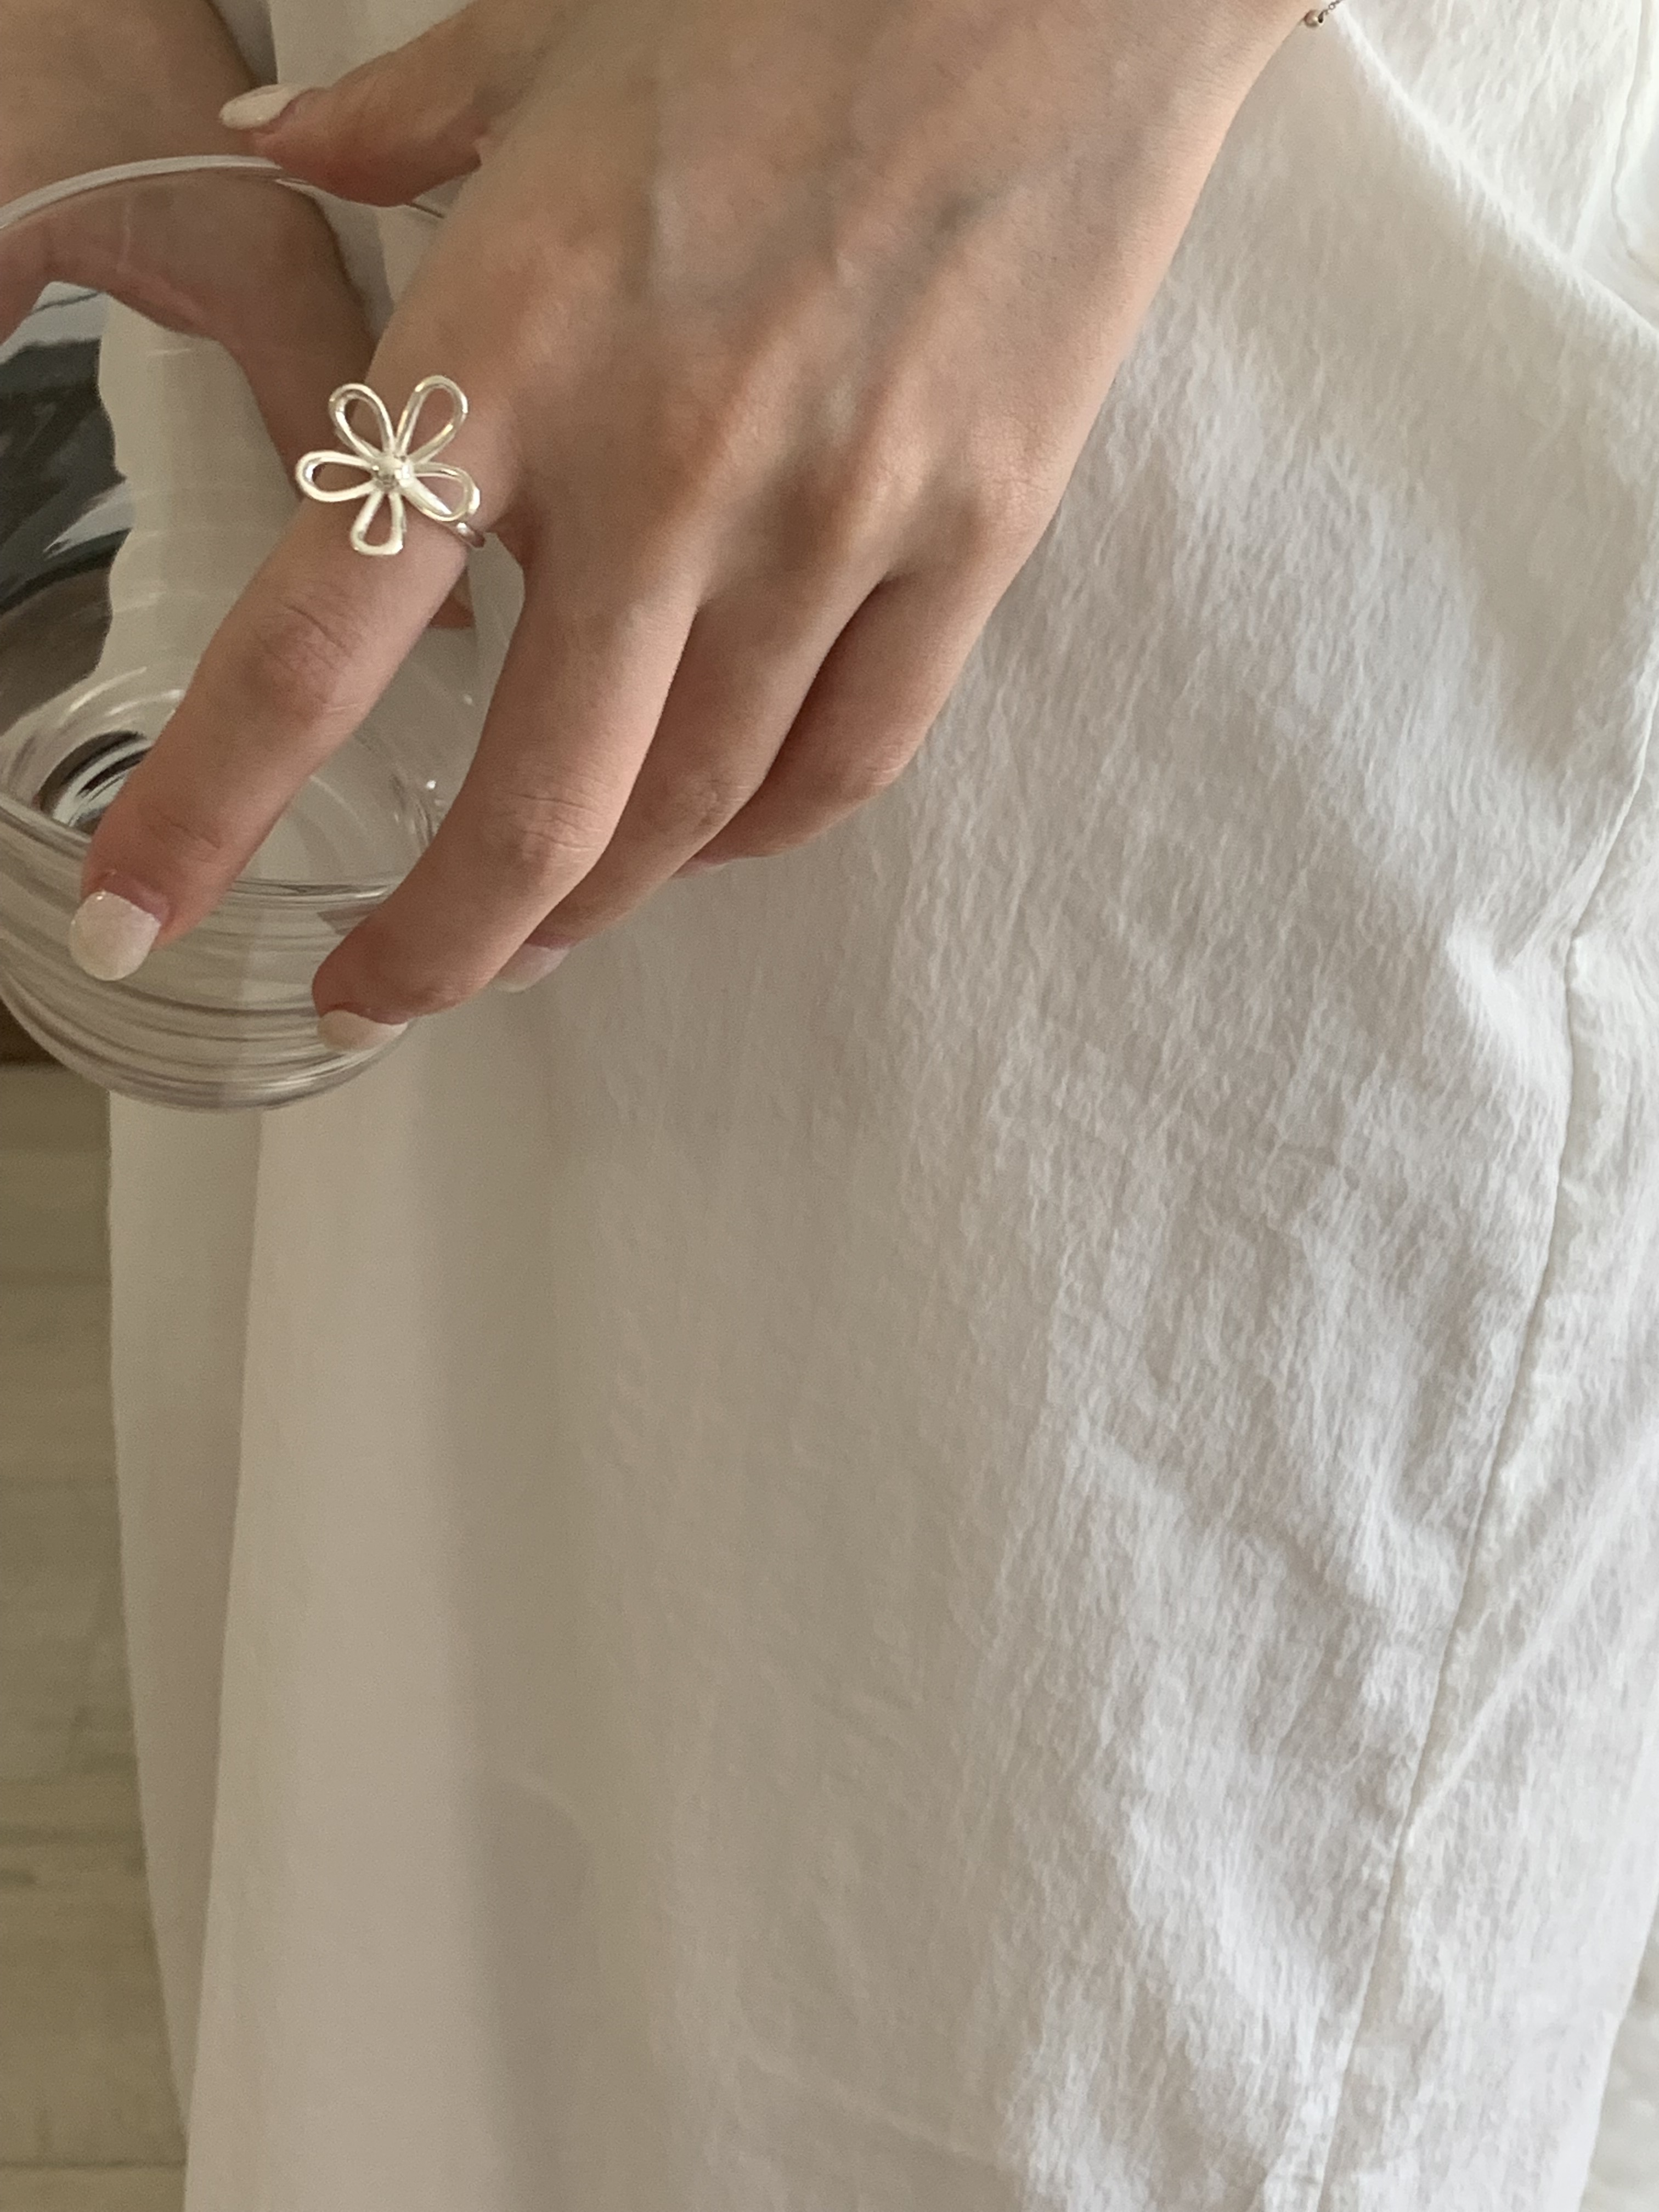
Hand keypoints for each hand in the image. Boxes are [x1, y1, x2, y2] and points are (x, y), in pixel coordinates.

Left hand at [76, 0, 1305, 1031]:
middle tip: (370, 990)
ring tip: (523, 935)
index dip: (208, 807)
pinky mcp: (971, 543)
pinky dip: (756, 834)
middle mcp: (669, 465)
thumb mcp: (554, 35)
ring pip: (692, 815)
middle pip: (532, 810)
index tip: (133, 916)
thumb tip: (275, 152)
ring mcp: (836, 522)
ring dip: (586, 911)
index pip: (316, 638)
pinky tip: (704, 840)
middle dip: (433, 946)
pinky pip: (847, 761)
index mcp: (515, 339)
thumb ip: (392, 123)